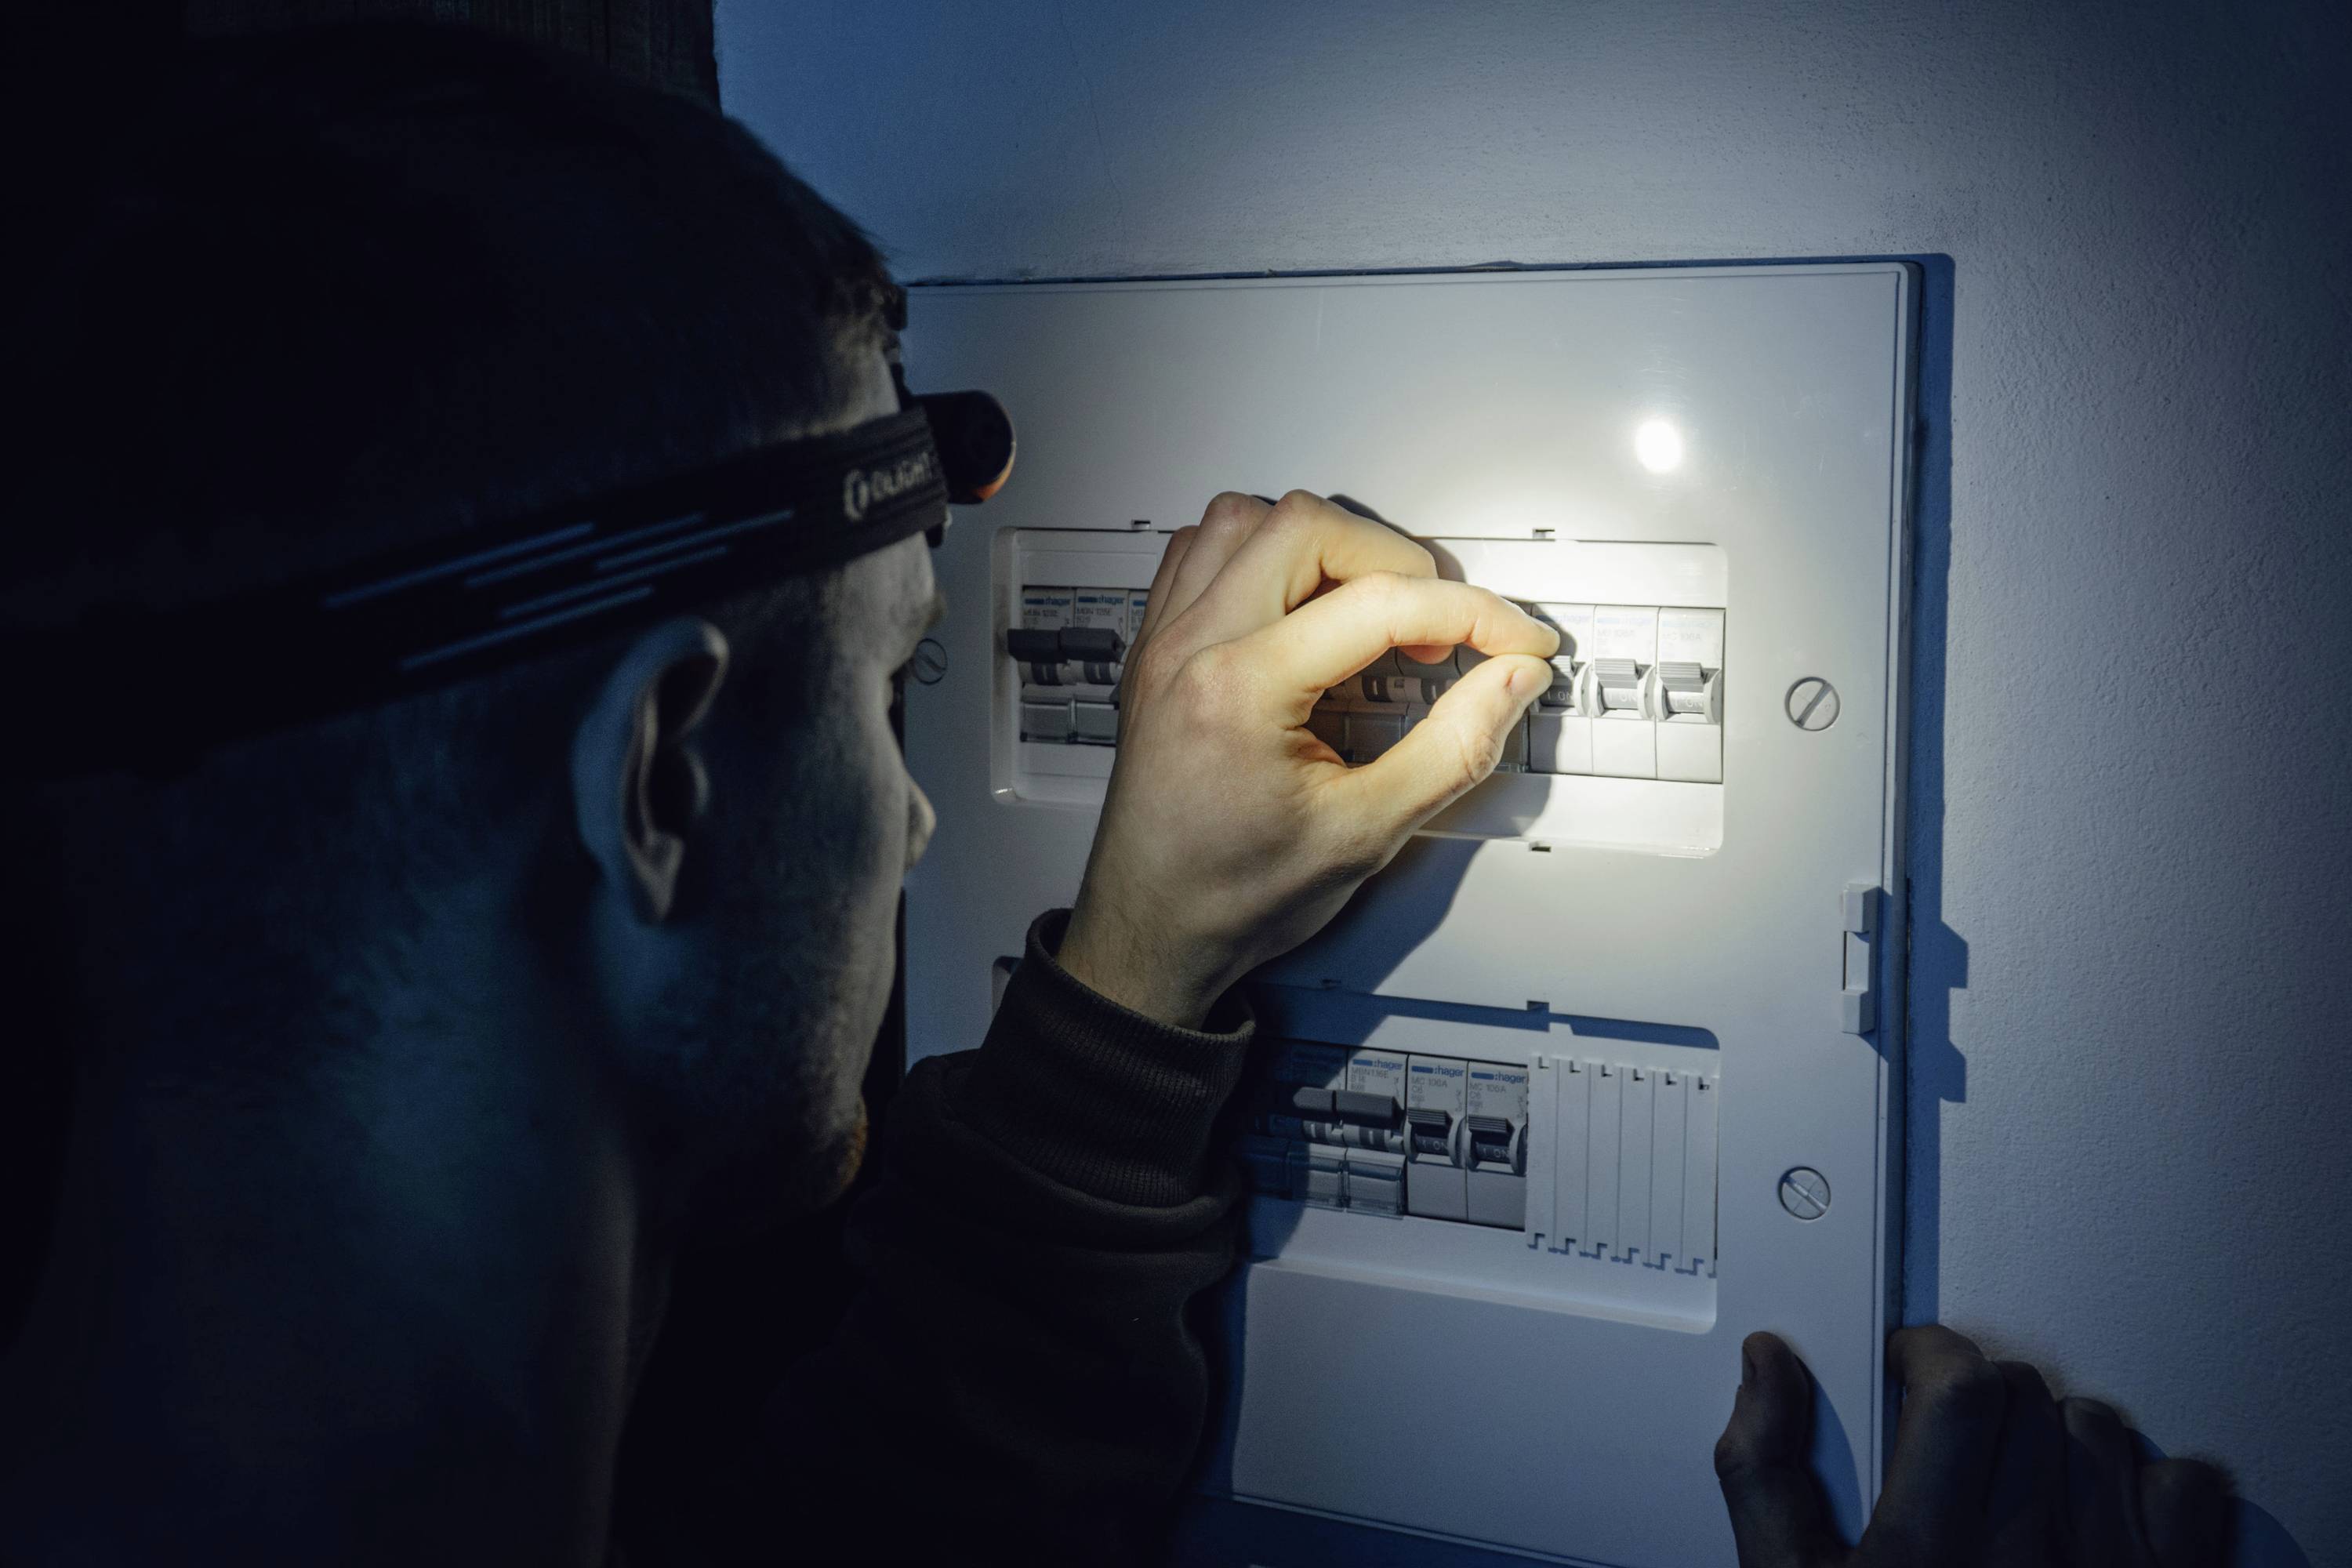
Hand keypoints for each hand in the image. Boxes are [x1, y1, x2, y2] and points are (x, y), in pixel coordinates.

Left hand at [1056, 490, 1556, 1026]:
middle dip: (1395, 563)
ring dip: (1324, 546)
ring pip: (1245, 521)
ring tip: (1370, 608)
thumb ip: (1452, 749)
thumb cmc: (1230, 897)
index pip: (1377, 605)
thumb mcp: (1364, 835)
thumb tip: (1509, 680)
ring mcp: (1163, 642)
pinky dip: (1261, 555)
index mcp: (1236, 691)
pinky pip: (1201, 550)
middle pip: (1307, 527)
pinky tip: (1299, 604)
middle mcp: (1189, 649)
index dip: (1472, 615)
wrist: (1152, 934)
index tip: (1515, 643)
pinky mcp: (1156, 650)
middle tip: (1440, 627)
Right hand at [1715, 1326, 2232, 1567]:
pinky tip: (2101, 1515)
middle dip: (1981, 1394)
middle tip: (1951, 1429)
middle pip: (2024, 1396)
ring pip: (2099, 1431)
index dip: (1928, 1354)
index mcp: (1929, 1550)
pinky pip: (2185, 1490)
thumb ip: (1764, 1472)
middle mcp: (2028, 1558)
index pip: (1957, 1387)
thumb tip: (1770, 1370)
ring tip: (2021, 1474)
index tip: (1908, 1368)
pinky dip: (2151, 1488)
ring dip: (2057, 1433)